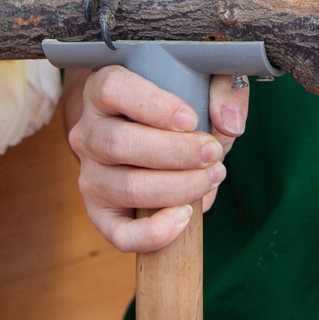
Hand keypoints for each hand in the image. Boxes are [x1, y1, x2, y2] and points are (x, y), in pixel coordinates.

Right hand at [64, 66, 247, 253]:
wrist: (162, 143)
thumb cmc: (181, 108)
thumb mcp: (207, 86)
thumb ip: (225, 89)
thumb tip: (230, 122)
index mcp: (104, 91)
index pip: (112, 89)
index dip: (152, 105)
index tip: (190, 119)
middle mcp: (88, 133)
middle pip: (119, 143)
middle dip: (177, 152)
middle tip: (213, 153)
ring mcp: (91, 176)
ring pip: (126, 187)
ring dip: (178, 187)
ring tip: (212, 177)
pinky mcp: (102, 214)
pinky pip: (120, 233)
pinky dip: (155, 232)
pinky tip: (186, 216)